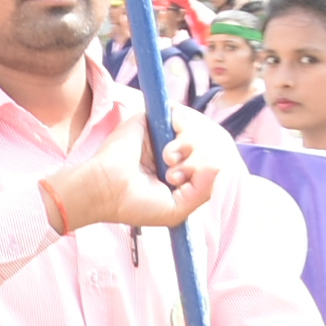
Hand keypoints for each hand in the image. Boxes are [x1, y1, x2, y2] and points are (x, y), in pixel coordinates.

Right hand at [38, 121, 227, 238]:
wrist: (105, 189)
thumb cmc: (136, 205)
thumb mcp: (178, 210)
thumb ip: (203, 191)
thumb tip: (220, 165)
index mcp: (178, 175)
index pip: (207, 165)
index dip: (206, 173)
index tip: (183, 186)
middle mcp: (172, 154)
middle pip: (205, 147)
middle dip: (198, 162)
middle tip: (176, 175)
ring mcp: (161, 136)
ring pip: (196, 132)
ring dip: (188, 148)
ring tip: (169, 161)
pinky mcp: (150, 120)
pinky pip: (180, 115)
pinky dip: (182, 130)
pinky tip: (168, 150)